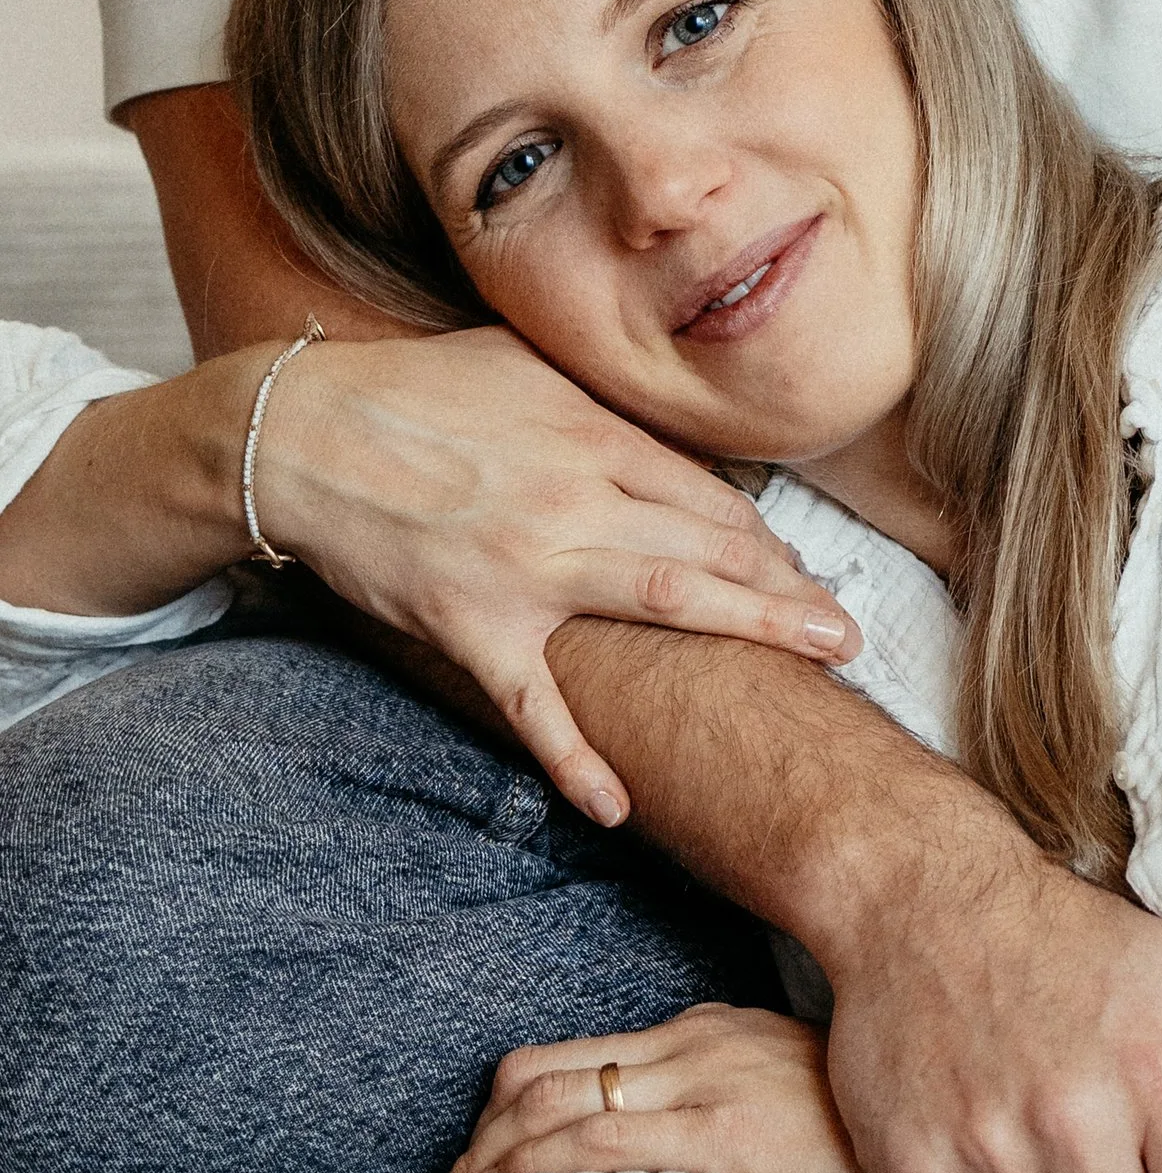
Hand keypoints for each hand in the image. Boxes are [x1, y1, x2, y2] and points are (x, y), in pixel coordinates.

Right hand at [251, 325, 857, 822]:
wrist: (302, 434)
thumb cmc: (414, 388)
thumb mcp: (524, 366)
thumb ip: (600, 405)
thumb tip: (662, 429)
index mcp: (595, 436)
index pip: (709, 493)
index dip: (765, 536)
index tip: (803, 567)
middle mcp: (578, 500)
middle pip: (710, 547)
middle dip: (789, 587)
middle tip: (848, 627)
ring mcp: (528, 567)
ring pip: (662, 603)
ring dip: (749, 629)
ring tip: (819, 658)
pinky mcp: (471, 625)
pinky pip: (533, 705)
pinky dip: (574, 759)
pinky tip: (618, 806)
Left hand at [454, 1003, 874, 1172]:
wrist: (934, 1119)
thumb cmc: (858, 1123)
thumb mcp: (777, 1084)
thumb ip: (712, 1095)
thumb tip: (643, 1137)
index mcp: (701, 1033)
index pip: (567, 1060)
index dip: (503, 1111)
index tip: (475, 1159)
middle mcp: (692, 1047)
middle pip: (545, 1079)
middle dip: (483, 1140)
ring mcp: (704, 1085)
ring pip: (561, 1108)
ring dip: (497, 1161)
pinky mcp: (723, 1134)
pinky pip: (608, 1144)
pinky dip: (546, 1172)